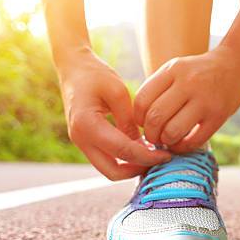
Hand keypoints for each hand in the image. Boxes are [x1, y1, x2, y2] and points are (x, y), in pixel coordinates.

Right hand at [58, 48, 170, 179]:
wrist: (72, 67)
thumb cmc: (95, 74)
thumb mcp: (118, 92)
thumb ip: (130, 120)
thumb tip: (143, 145)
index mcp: (87, 125)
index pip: (123, 151)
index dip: (148, 157)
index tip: (167, 155)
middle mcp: (81, 139)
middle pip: (113, 172)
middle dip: (138, 170)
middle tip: (160, 159)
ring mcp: (81, 142)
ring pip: (108, 169)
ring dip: (131, 167)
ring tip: (153, 155)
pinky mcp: (85, 141)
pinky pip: (106, 159)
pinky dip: (124, 159)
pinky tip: (141, 148)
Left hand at [134, 45, 239, 152]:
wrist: (235, 64)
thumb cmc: (199, 72)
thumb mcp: (176, 69)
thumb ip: (157, 88)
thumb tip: (138, 121)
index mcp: (173, 70)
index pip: (142, 100)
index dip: (138, 119)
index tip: (144, 123)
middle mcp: (188, 83)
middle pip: (155, 118)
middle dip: (150, 134)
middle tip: (154, 137)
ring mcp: (204, 101)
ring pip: (172, 132)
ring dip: (165, 142)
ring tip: (167, 140)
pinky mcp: (218, 116)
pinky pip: (193, 141)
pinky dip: (182, 147)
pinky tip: (181, 143)